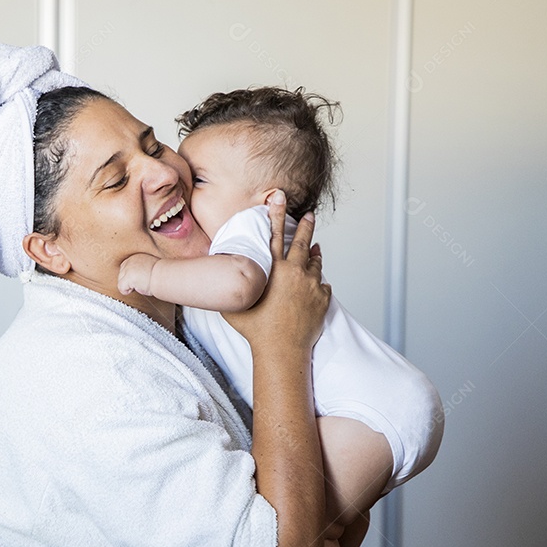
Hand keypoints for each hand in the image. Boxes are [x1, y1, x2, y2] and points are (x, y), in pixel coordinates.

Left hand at [118, 253, 159, 295]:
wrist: (166, 276)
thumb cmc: (162, 274)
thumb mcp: (149, 267)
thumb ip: (140, 268)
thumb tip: (136, 277)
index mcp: (136, 257)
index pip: (125, 267)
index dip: (131, 276)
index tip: (141, 278)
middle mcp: (130, 260)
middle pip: (121, 274)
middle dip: (129, 280)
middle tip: (142, 282)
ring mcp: (128, 268)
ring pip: (120, 281)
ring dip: (129, 286)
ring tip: (141, 284)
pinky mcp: (128, 277)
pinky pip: (121, 288)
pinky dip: (127, 291)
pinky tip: (138, 288)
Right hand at [222, 191, 329, 351]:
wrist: (281, 350)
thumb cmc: (256, 330)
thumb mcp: (235, 304)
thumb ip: (233, 286)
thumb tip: (223, 276)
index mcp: (274, 269)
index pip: (274, 234)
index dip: (275, 213)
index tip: (278, 197)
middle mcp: (295, 272)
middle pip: (302, 241)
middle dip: (306, 225)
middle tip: (309, 215)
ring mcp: (311, 285)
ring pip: (315, 263)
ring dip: (314, 254)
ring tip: (316, 249)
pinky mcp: (322, 299)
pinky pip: (323, 286)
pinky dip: (319, 283)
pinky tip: (317, 284)